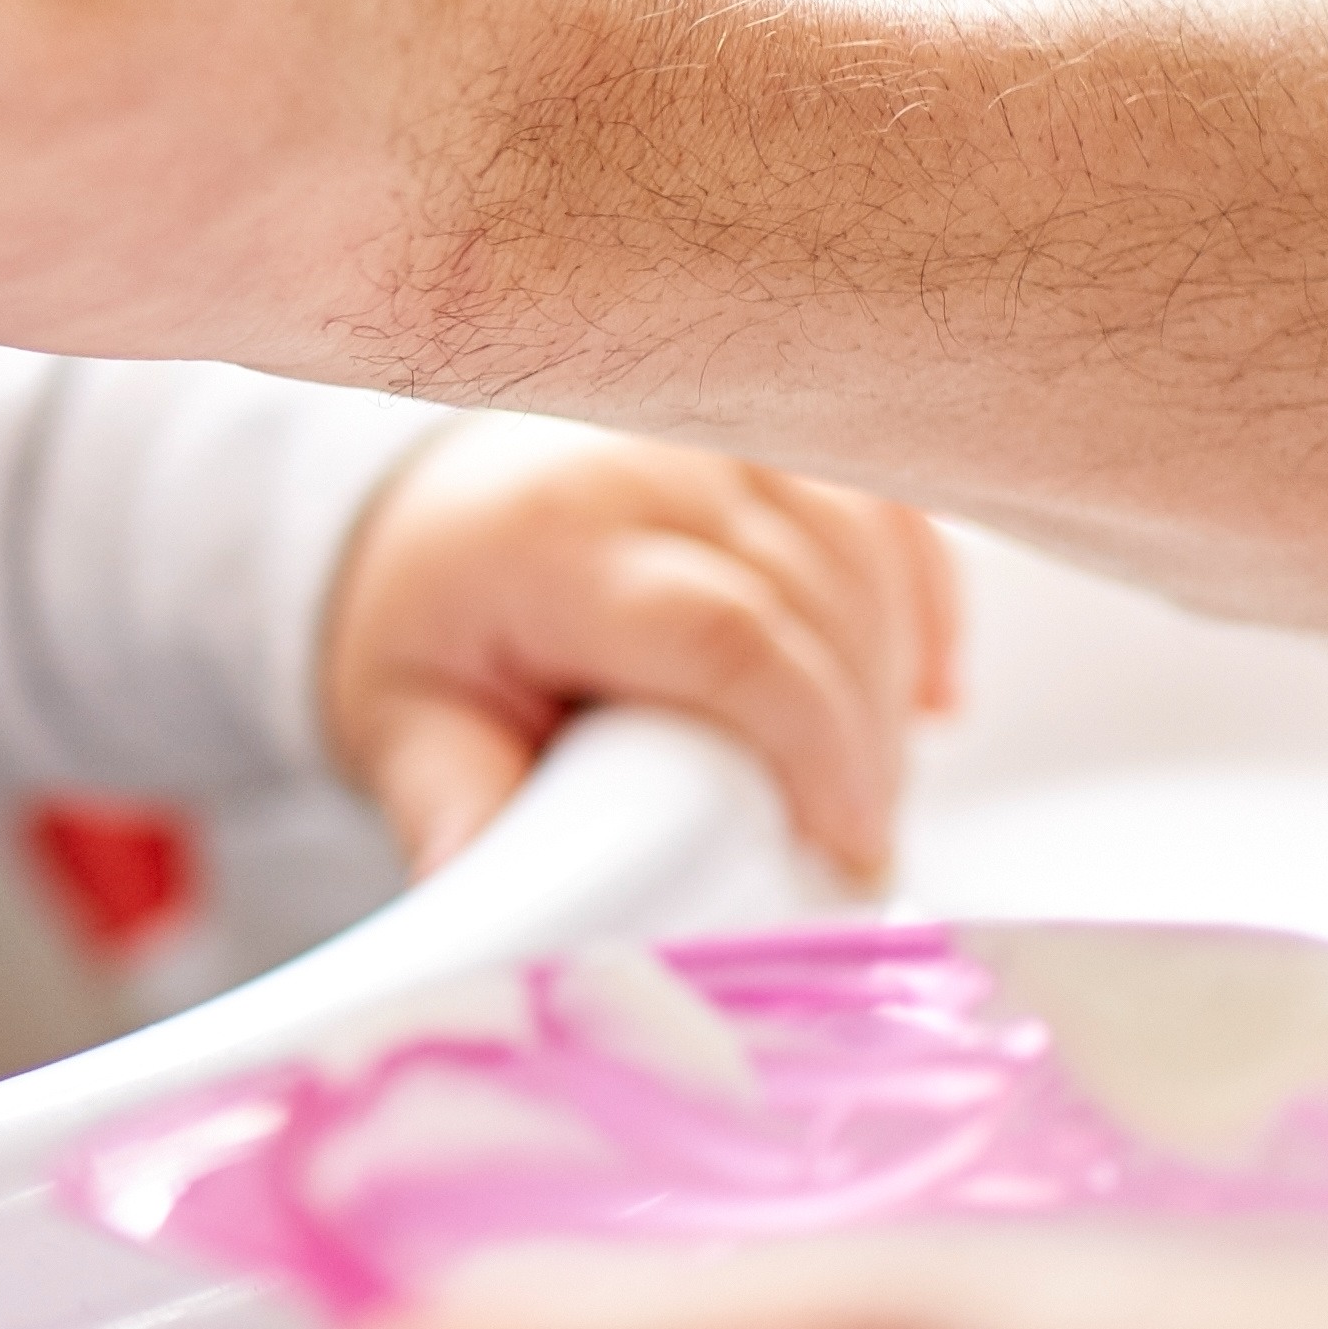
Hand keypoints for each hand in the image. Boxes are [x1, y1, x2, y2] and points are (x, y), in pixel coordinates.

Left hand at [321, 420, 959, 877]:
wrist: (435, 514)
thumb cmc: (430, 623)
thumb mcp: (405, 718)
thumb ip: (454, 801)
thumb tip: (481, 887)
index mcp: (550, 537)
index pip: (722, 635)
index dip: (809, 742)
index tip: (845, 844)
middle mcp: (645, 465)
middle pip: (815, 600)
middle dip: (857, 741)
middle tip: (852, 850)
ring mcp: (725, 442)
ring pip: (866, 559)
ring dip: (888, 684)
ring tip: (860, 791)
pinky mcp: (784, 446)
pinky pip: (893, 521)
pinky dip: (922, 612)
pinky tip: (921, 699)